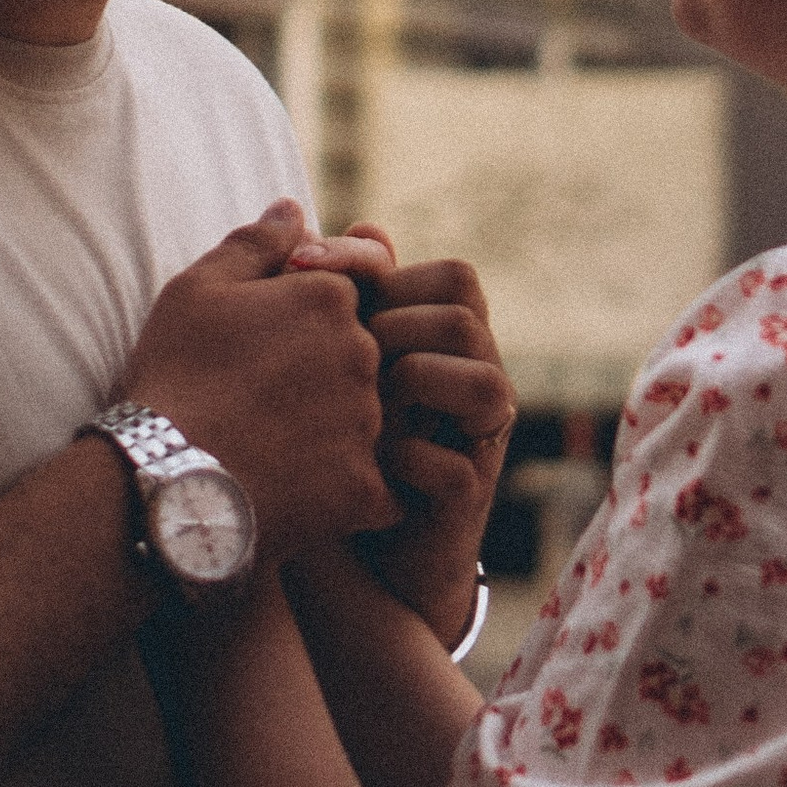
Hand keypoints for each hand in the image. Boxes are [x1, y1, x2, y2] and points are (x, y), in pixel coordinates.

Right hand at [121, 203, 396, 568]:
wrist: (161, 479)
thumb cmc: (173, 376)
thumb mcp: (196, 290)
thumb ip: (255, 243)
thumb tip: (294, 207)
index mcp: (327, 299)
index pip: (348, 298)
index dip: (309, 322)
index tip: (269, 351)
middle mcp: (362, 353)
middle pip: (364, 357)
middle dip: (325, 376)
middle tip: (265, 405)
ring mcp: (370, 422)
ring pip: (372, 420)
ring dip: (338, 432)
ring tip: (276, 452)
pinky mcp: (366, 486)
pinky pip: (378, 485)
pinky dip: (348, 491)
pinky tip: (304, 495)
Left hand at [290, 231, 513, 650]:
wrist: (337, 564)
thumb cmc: (322, 451)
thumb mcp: (319, 368)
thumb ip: (330, 302)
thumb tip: (340, 223)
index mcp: (440, 343)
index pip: (448, 274)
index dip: (377, 261)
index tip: (301, 266)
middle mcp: (470, 383)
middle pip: (469, 311)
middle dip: (397, 320)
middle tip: (338, 349)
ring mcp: (474, 445)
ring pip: (484, 381)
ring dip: (411, 382)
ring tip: (359, 403)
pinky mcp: (463, 505)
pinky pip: (453, 467)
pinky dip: (401, 461)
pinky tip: (357, 467)